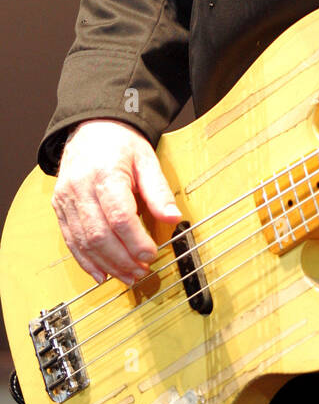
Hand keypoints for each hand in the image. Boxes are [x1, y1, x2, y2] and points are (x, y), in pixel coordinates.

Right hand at [52, 119, 181, 285]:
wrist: (91, 127)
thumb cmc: (120, 143)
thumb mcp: (147, 160)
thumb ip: (159, 191)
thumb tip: (173, 217)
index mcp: (105, 173)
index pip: (119, 216)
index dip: (135, 241)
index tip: (151, 254)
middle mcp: (80, 187)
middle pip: (99, 234)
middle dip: (122, 259)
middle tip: (141, 271)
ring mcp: (66, 199)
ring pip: (83, 242)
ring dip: (106, 265)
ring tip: (128, 276)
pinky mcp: (60, 208)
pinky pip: (70, 241)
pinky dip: (86, 261)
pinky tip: (102, 273)